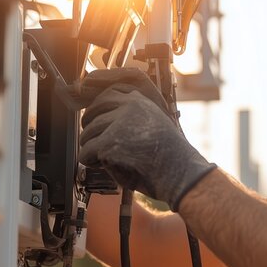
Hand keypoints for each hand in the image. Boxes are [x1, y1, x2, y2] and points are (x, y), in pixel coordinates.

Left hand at [78, 68, 216, 210]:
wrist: (181, 173)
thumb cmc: (169, 156)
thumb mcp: (154, 124)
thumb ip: (132, 117)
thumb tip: (102, 120)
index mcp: (140, 100)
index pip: (109, 93)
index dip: (100, 110)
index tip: (100, 122)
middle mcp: (129, 105)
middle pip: (92, 112)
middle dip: (92, 130)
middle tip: (101, 145)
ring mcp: (119, 122)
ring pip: (86, 134)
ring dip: (93, 149)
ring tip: (109, 159)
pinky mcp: (110, 142)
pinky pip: (86, 153)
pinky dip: (92, 163)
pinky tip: (105, 166)